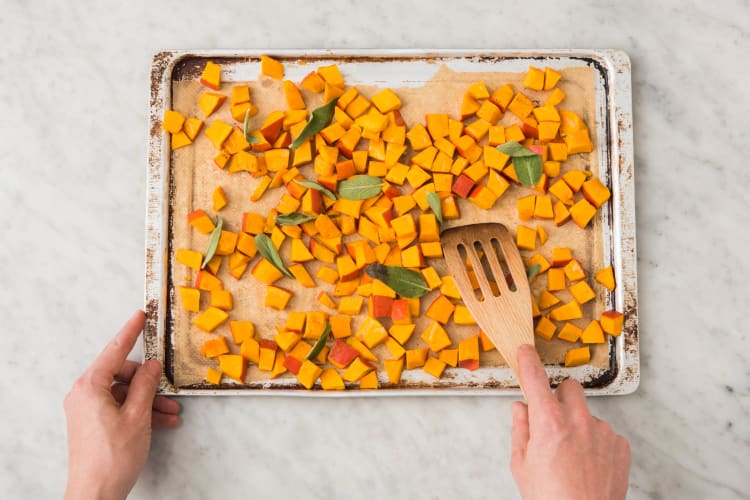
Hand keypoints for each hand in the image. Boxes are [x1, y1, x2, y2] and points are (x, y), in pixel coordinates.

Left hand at [64, 310, 180, 499]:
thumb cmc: (112, 456)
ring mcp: (87, 409)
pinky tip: (161, 422)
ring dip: (148, 401)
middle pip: (122, 373)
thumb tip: (152, 366)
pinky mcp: (92, 423)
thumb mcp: (137, 416)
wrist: (95, 493)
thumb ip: (146, 386)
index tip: (140, 315)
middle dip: (148, 382)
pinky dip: (139, 412)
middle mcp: (84, 394)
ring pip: (124, 393)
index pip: (115, 351)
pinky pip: (119, 407)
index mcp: (90, 386)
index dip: (130, 332)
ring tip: (170, 413)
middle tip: (168, 390)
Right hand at [510, 344, 630, 499]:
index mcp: (548, 422)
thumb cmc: (550, 499)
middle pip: (570, 389)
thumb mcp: (522, 465)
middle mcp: (578, 421)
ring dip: (579, 425)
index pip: (535, 379)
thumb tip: (521, 410)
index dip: (528, 362)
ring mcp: (603, 432)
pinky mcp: (620, 446)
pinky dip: (596, 444)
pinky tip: (588, 465)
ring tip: (572, 457)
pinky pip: (605, 434)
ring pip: (587, 414)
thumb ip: (521, 430)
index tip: (525, 351)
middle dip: (560, 398)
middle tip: (552, 421)